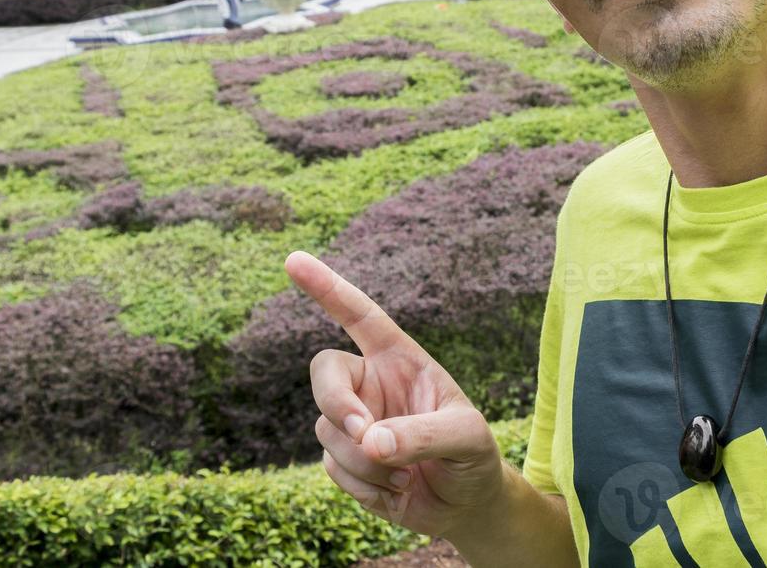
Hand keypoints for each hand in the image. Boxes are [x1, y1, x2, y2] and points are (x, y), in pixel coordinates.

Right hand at [285, 251, 504, 539]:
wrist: (465, 506)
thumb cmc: (472, 457)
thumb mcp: (467, 437)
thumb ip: (424, 434)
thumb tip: (371, 442)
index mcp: (399, 359)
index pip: (359, 316)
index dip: (328, 288)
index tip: (294, 260)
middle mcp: (369, 384)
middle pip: (324, 372)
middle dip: (336, 402)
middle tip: (365, 432)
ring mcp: (352, 422)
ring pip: (329, 430)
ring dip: (367, 461)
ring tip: (408, 475)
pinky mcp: (343, 459)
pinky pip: (334, 468)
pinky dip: (365, 486)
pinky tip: (397, 491)